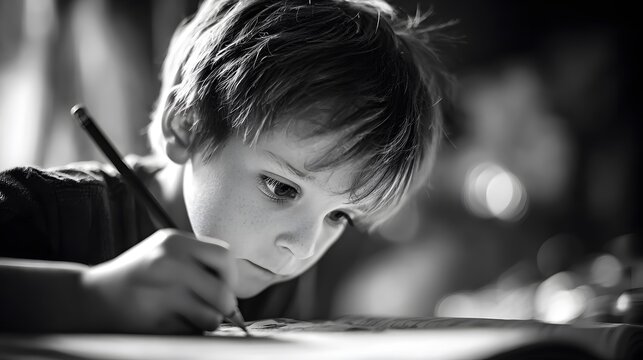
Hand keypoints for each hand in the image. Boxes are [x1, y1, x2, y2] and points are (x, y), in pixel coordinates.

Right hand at [81, 229, 237, 333]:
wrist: (92, 298)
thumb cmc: (138, 274)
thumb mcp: (164, 251)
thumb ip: (198, 260)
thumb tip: (234, 287)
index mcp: (174, 242)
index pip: (224, 255)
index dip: (231, 274)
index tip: (225, 285)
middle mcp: (168, 264)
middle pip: (223, 291)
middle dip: (226, 305)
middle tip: (218, 308)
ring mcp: (161, 294)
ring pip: (210, 317)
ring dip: (207, 321)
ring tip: (192, 314)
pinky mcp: (154, 322)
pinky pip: (190, 333)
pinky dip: (188, 331)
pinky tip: (172, 322)